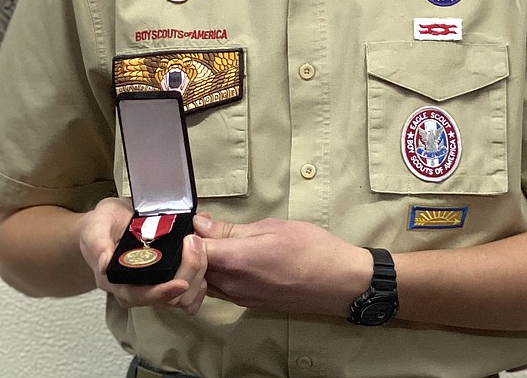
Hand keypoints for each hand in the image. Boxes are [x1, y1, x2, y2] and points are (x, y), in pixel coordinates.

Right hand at [79, 197, 207, 312]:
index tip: (181, 283)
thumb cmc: (102, 227)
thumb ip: (98, 244)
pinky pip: (190, 287)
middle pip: (168, 298)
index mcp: (118, 281)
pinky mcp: (168, 276)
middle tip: (196, 244)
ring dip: (198, 273)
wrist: (109, 224)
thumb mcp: (95, 227)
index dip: (162, 293)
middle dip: (187, 274)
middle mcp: (138, 288)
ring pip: (183, 295)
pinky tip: (205, 255)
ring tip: (201, 245)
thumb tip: (105, 264)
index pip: (141, 296)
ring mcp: (155, 283)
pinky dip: (202, 274)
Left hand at [192, 214, 371, 315]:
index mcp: (237, 262)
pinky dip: (215, 274)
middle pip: (191, 273)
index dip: (187, 237)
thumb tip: (200, 224)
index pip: (191, 254)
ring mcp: (240, 298)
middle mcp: (234, 286)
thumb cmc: (312, 250)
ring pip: (204, 283)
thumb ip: (231, 230)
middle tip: (199, 231)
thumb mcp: (271, 227)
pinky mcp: (249, 303)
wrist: (338, 282)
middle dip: (189, 252)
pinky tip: (227, 256)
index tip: (194, 223)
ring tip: (214, 241)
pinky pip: (220, 290)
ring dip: (201, 265)